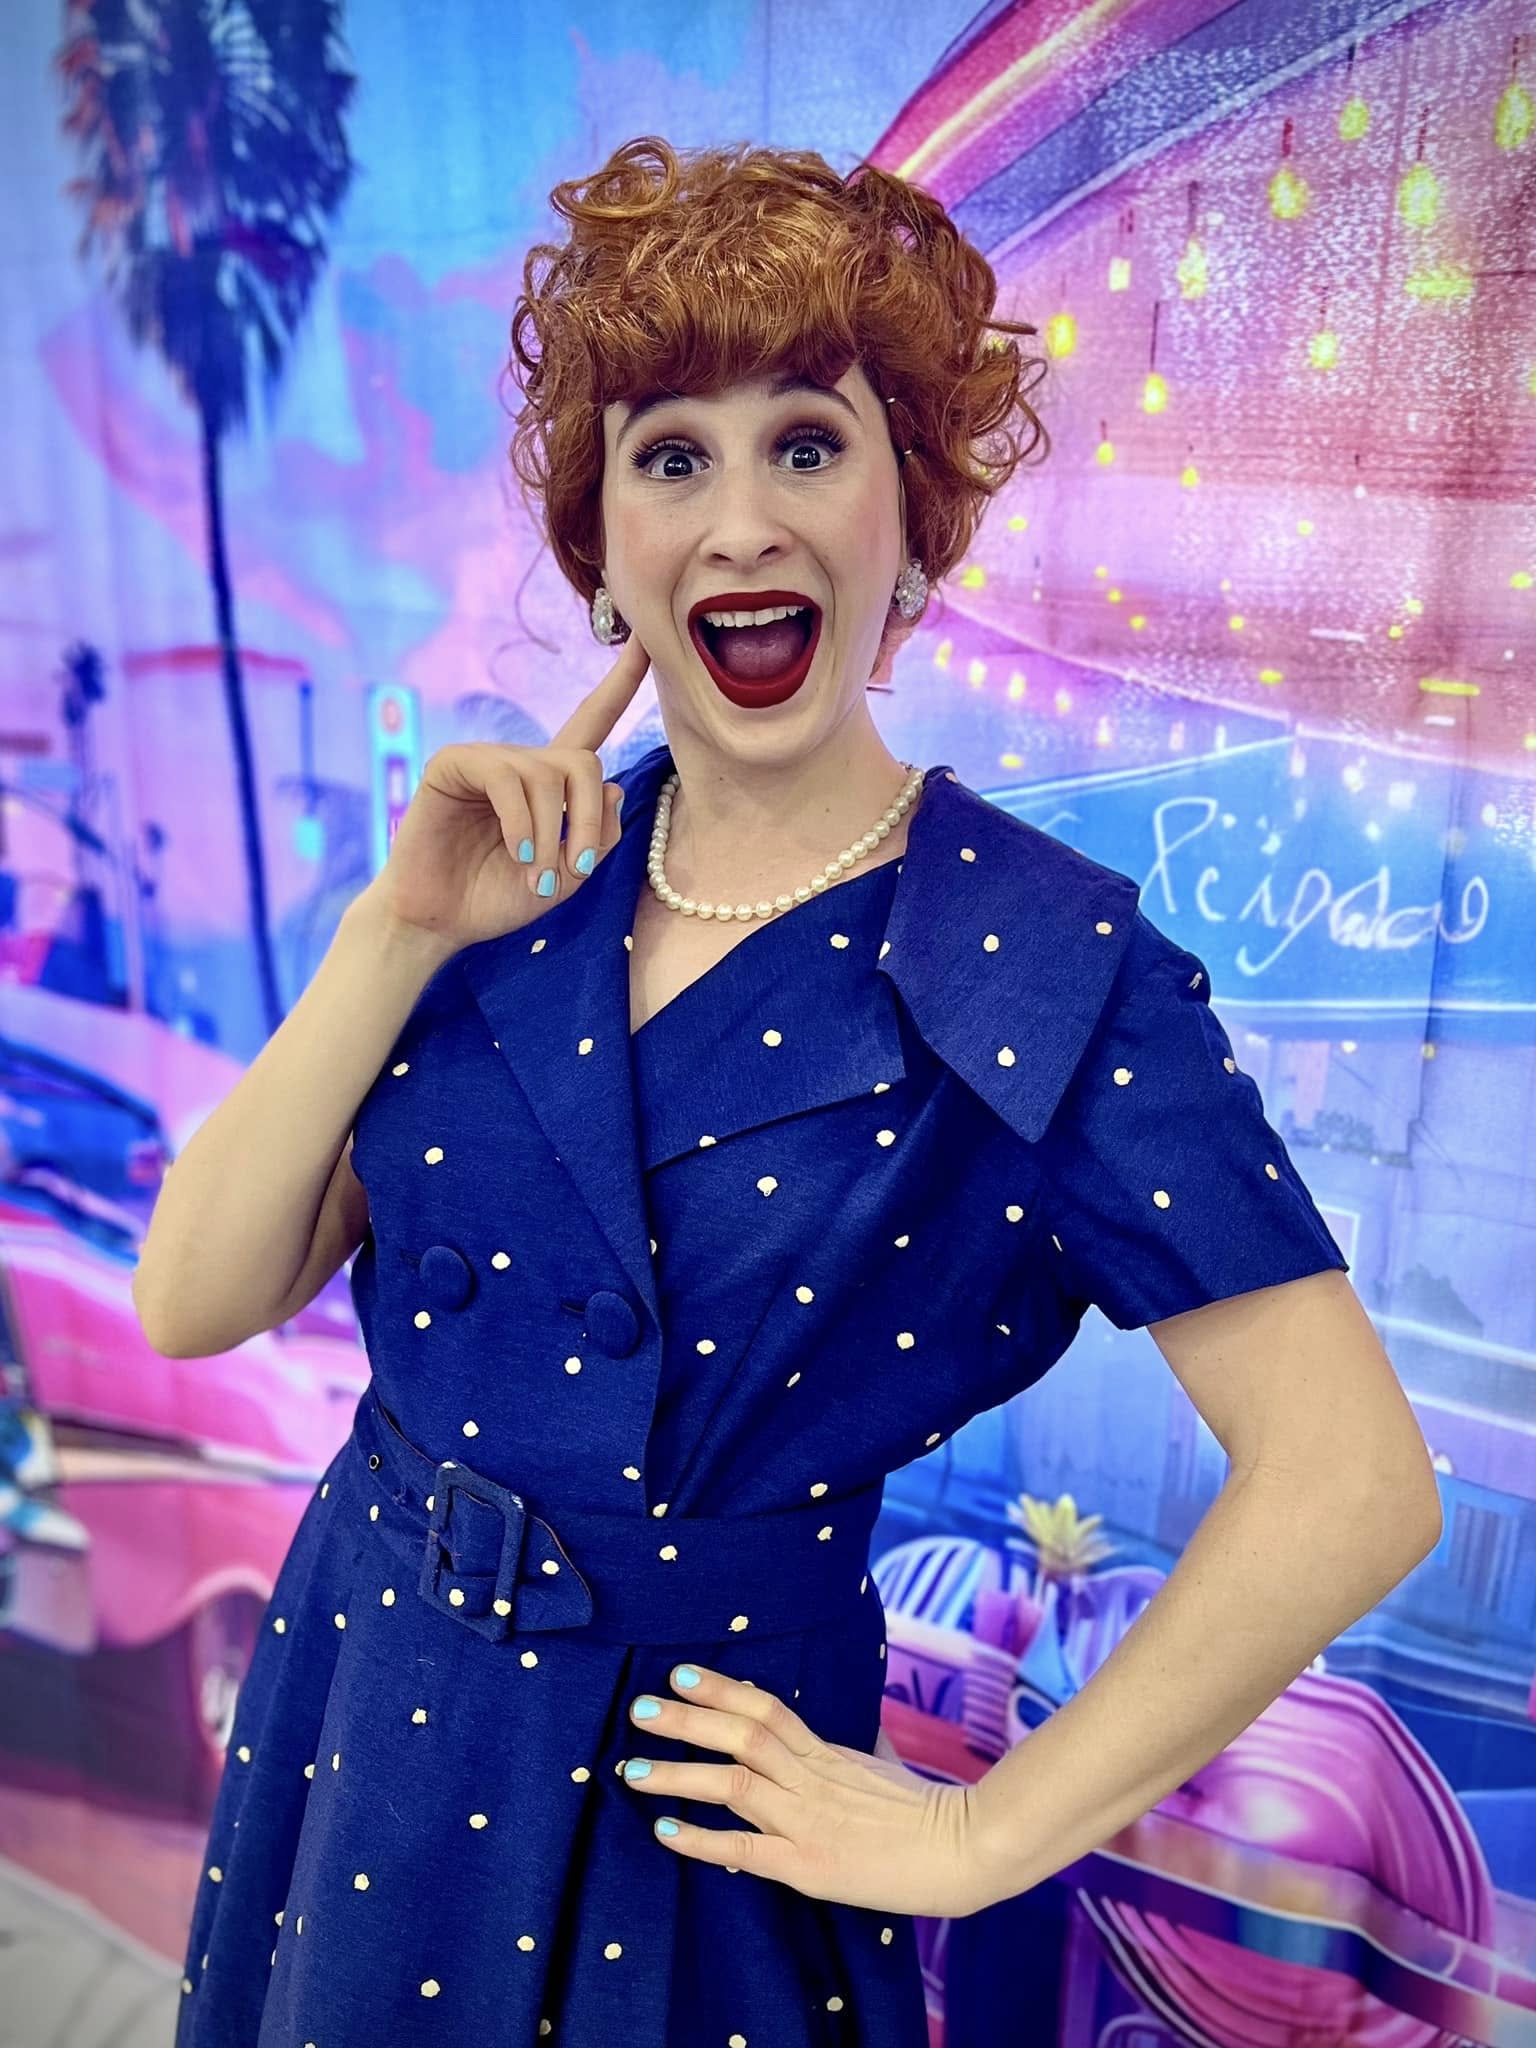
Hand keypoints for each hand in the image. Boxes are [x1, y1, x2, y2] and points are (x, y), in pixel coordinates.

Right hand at [360, 629, 651, 953]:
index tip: (650, 641)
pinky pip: (508, 781)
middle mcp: (523, 763)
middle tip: (576, 868)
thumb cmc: (496, 898)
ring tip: (537, 876)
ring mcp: (488, 760)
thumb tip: (614, 787)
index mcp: (552, 783)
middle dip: (590, 819)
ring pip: (549, 775)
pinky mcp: (454, 765)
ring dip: (553, 835)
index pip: (593, 722)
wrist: (439, 921)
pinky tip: (517, 855)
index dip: (621, 682)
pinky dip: (522, 825)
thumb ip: (598, 835)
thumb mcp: (566, 877)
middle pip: (584, 762)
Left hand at [623, 1663, 996, 1918]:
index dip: (722, 1688)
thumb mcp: (887, 1767)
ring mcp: (808, 1821)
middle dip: (686, 1719)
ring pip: (733, 1784)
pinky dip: (700, 1840)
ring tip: (631, 1768)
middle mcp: (811, 1779)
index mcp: (829, 1752)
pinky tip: (664, 1830)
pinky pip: (745, 1849)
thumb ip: (863, 1749)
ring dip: (678, 1772)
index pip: (767, 1709)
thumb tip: (859, 1736)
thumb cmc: (929, 1810)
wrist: (965, 1849)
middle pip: (740, 1736)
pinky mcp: (808, 1866)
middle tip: (639, 1708)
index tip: (682, 1673)